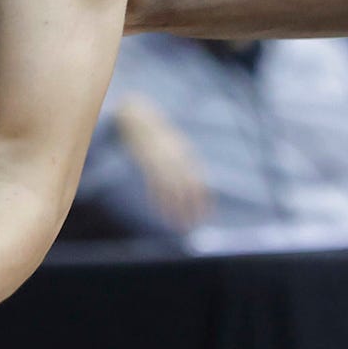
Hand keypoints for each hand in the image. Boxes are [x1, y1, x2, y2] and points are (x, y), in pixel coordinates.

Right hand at [113, 95, 210, 229]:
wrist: (141, 121)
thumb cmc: (162, 138)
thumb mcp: (179, 148)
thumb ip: (188, 165)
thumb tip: (198, 187)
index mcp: (188, 157)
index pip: (200, 184)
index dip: (204, 201)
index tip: (206, 217)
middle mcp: (178, 161)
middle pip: (188, 189)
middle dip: (191, 209)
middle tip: (192, 226)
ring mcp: (162, 162)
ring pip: (171, 191)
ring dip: (174, 210)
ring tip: (177, 226)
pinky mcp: (147, 164)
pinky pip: (154, 186)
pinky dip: (159, 201)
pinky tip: (161, 213)